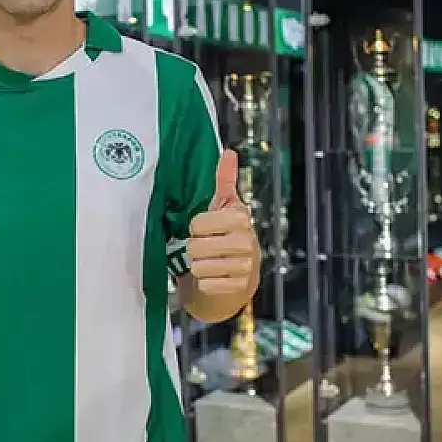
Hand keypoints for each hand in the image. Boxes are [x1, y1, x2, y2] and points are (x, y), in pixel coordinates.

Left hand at [188, 150, 259, 295]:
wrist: (236, 279)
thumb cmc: (225, 237)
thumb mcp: (223, 207)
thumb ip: (224, 180)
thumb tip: (229, 152)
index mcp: (240, 218)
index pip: (197, 223)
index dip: (195, 228)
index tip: (204, 229)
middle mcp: (247, 241)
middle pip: (196, 247)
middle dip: (194, 250)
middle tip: (205, 249)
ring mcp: (245, 267)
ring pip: (199, 267)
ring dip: (198, 267)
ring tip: (209, 263)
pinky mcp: (239, 288)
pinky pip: (206, 285)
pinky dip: (204, 284)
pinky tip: (214, 279)